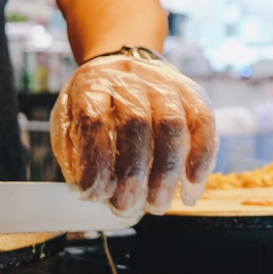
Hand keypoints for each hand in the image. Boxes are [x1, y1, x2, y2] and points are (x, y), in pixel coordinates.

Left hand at [50, 54, 217, 215]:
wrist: (121, 67)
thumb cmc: (93, 107)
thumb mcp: (69, 123)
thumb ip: (76, 156)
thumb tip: (93, 191)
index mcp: (92, 85)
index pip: (93, 121)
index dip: (95, 161)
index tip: (95, 194)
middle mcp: (129, 79)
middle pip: (135, 123)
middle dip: (132, 173)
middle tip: (127, 206)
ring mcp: (164, 83)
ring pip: (171, 124)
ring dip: (167, 171)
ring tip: (159, 205)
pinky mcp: (191, 92)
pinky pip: (203, 122)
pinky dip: (201, 157)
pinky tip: (192, 185)